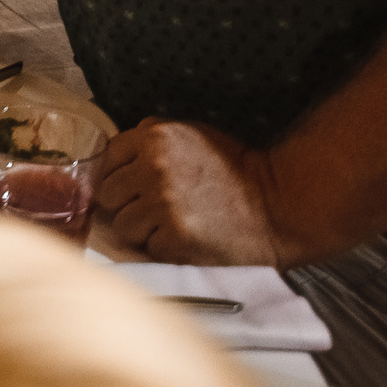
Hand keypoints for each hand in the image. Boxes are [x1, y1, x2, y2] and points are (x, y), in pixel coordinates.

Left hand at [96, 118, 286, 265]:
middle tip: (156, 211)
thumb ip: (150, 144)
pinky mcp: (175, 236)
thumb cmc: (235, 172)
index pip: (106, 159)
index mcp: (155, 137)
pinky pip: (147, 248)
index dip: (118, 177)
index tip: (133, 188)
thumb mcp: (192, 138)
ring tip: (174, 226)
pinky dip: (163, 249)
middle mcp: (153, 167)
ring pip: (123, 225)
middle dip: (127, 205)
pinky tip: (187, 240)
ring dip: (144, 231)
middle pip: (108, 194)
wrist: (279, 205)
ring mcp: (163, 203)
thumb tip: (112, 161)